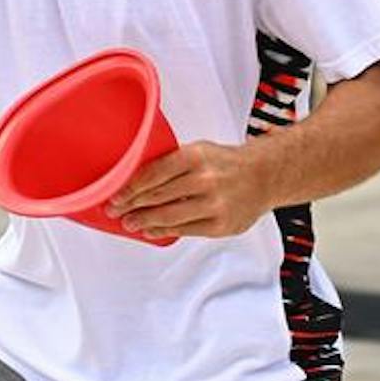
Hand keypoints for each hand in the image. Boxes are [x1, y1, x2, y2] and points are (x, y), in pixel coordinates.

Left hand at [105, 141, 273, 240]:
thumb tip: (136, 176)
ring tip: (129, 223)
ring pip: (168, 216)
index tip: (114, 195)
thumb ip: (172, 162)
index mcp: (196, 156)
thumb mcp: (199, 150)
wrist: (265, 176)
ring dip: (143, 221)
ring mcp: (214, 204)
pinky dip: (163, 230)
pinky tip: (150, 230)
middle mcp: (205, 180)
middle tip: (114, 211)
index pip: (153, 173)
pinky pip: (184, 230)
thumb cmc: (227, 162)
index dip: (130, 187)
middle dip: (131, 205)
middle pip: (157, 196)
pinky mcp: (220, 225)